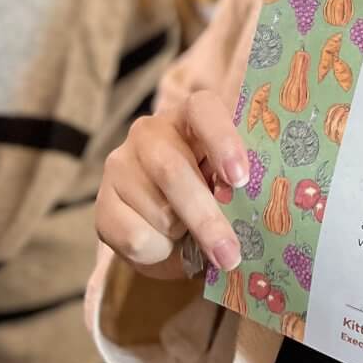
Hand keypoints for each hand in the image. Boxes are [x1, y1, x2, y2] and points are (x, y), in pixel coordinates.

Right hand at [96, 91, 248, 279]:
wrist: (169, 233)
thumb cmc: (211, 196)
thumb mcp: (227, 184)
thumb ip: (238, 185)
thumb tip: (260, 210)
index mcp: (190, 116)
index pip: (203, 110)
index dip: (222, 141)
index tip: (240, 179)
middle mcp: (149, 132)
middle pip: (172, 170)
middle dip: (206, 217)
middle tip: (230, 253)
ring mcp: (120, 165)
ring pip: (157, 210)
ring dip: (182, 235)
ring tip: (187, 231)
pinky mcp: (102, 205)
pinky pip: (135, 237)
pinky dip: (158, 252)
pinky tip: (162, 241)